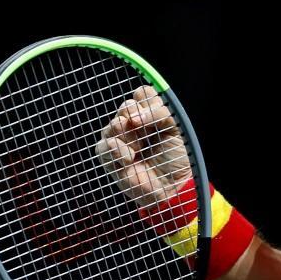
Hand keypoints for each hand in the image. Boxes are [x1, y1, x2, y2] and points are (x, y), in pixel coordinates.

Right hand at [96, 86, 191, 207]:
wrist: (174, 184)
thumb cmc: (177, 156)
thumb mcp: (176, 128)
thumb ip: (159, 113)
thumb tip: (134, 117)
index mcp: (150, 114)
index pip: (141, 94)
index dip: (147, 102)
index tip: (158, 115)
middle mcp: (134, 124)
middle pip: (125, 106)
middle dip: (134, 116)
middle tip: (144, 131)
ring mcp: (121, 140)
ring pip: (113, 124)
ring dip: (127, 135)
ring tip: (139, 149)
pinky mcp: (110, 158)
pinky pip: (103, 147)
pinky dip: (115, 150)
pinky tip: (129, 158)